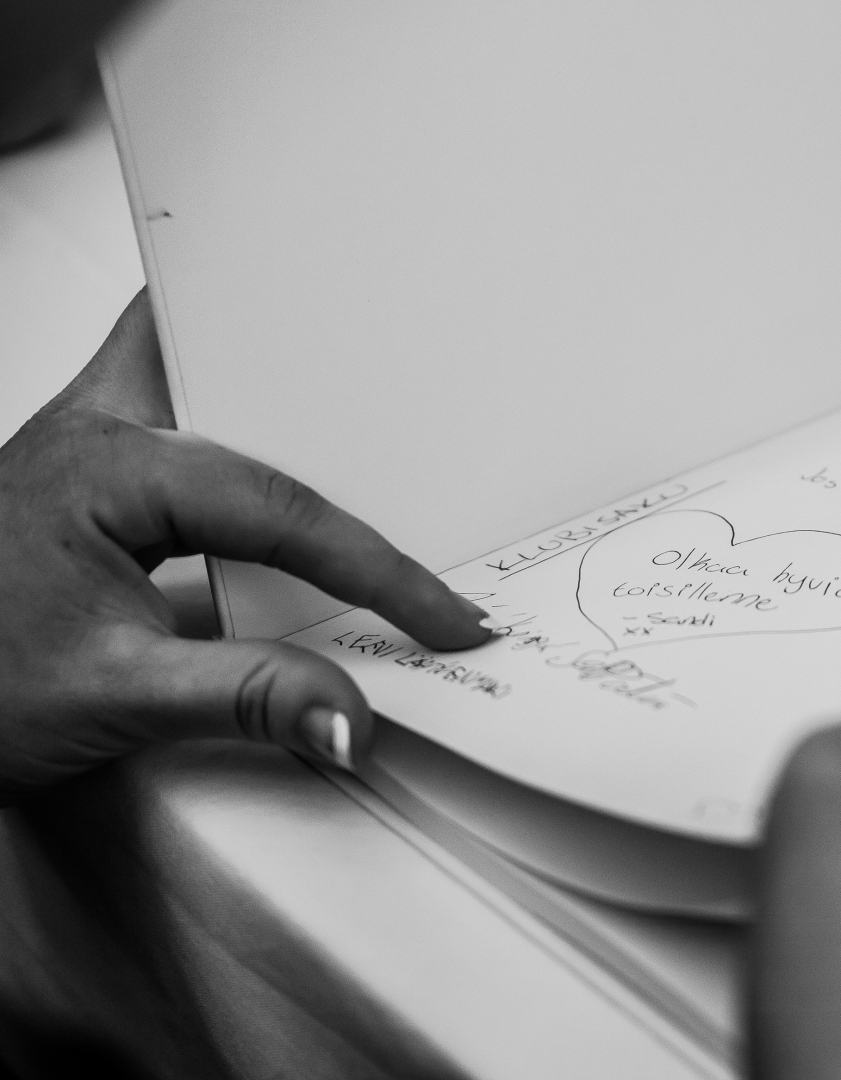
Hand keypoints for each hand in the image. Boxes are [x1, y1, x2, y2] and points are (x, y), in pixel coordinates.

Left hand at [0, 291, 489, 800]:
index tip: (441, 615)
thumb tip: (350, 717)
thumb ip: (246, 700)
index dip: (379, 567)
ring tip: (359, 414)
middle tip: (404, 366)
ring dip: (267, 384)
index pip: (283, 505)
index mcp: (104, 465)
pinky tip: (281, 483)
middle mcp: (92, 427)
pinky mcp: (86, 475)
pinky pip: (179, 418)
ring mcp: (85, 442)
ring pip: (191, 363)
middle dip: (307, 345)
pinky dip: (240, 434)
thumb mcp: (111, 698)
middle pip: (217, 339)